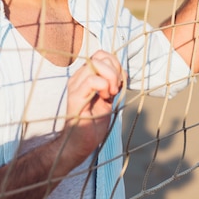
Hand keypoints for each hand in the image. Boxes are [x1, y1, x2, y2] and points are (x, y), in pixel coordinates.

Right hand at [59, 50, 123, 166]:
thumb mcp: (107, 99)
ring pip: (96, 64)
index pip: (100, 54)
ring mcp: (75, 85)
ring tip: (110, 93)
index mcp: (85, 76)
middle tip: (115, 88)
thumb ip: (112, 84)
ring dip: (110, 77)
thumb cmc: (93, 123)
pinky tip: (105, 98)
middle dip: (115, 69)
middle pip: (100, 56)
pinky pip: (92, 80)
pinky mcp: (75, 96)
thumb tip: (123, 71)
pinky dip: (104, 86)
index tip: (119, 81)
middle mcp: (78, 77)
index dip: (114, 63)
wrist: (80, 143)